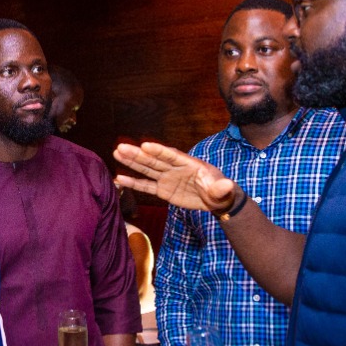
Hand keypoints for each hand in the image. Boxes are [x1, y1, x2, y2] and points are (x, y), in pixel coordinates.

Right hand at [113, 141, 237, 213]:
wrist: (216, 200)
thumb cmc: (220, 191)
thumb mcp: (222, 190)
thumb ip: (220, 187)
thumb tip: (228, 185)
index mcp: (188, 164)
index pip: (172, 156)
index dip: (159, 151)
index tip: (145, 145)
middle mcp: (175, 168)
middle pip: (154, 160)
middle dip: (138, 154)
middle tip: (121, 147)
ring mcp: (167, 178)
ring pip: (147, 169)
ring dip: (132, 162)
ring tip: (116, 153)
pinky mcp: (163, 190)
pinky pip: (146, 186)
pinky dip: (134, 183)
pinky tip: (120, 178)